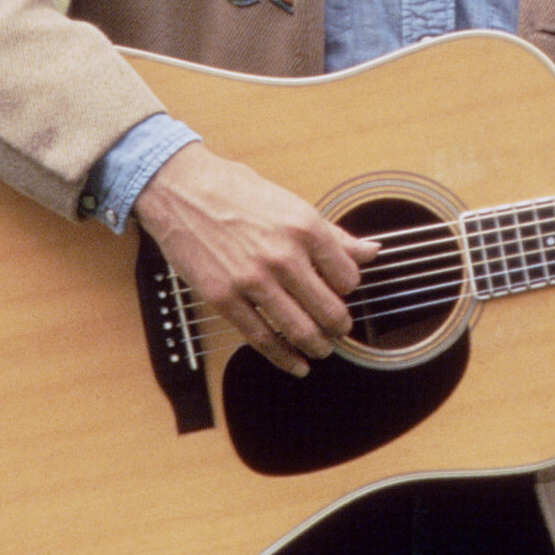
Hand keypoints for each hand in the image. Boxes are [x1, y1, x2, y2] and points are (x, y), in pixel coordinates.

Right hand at [134, 142, 378, 376]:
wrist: (182, 190)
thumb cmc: (237, 191)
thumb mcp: (292, 204)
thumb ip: (334, 234)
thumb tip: (372, 251)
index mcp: (305, 227)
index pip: (348, 277)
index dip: (348, 289)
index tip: (340, 291)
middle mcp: (283, 255)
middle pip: (329, 310)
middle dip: (339, 327)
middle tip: (338, 330)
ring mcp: (253, 280)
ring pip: (300, 331)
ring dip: (317, 347)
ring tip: (321, 349)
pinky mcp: (224, 299)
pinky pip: (262, 340)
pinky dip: (284, 359)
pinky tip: (295, 364)